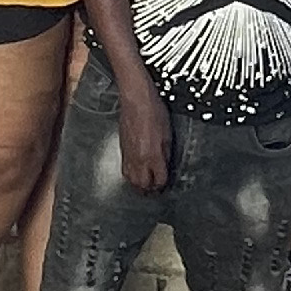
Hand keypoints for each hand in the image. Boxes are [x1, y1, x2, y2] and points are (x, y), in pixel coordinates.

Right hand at [114, 75, 173, 193]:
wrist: (135, 101)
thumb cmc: (153, 113)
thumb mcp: (168, 135)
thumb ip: (166, 153)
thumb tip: (165, 165)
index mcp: (153, 156)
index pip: (159, 180)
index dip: (163, 184)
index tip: (165, 185)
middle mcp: (139, 159)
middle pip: (143, 185)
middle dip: (150, 190)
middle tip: (155, 189)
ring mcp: (129, 155)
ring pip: (131, 180)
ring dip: (139, 185)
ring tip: (145, 185)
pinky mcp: (122, 149)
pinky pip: (125, 170)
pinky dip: (131, 175)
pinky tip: (135, 174)